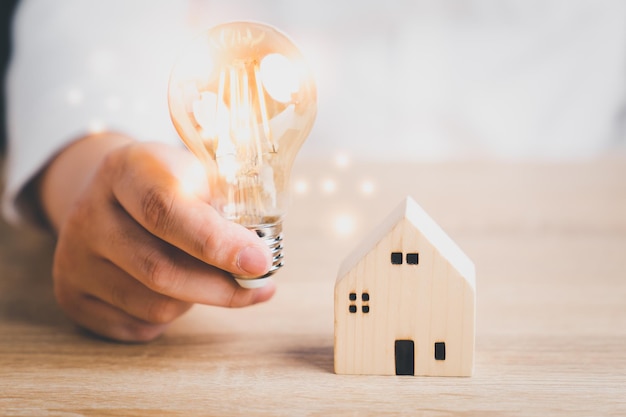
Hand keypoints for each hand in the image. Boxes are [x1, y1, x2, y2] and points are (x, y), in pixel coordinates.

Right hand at [38, 133, 274, 341]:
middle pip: (160, 270)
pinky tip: (178, 288)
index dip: (216, 242)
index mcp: (126, 170)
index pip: (165, 210)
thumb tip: (259, 259)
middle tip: (259, 285)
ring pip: (155, 306)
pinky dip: (174, 315)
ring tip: (208, 274)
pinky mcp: (73, 295)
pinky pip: (140, 326)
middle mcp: (89, 214)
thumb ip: (226, 209)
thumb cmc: (169, 185)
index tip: (259, 262)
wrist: (110, 194)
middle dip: (222, 286)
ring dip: (198, 298)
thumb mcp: (197, 175)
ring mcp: (73, 258)